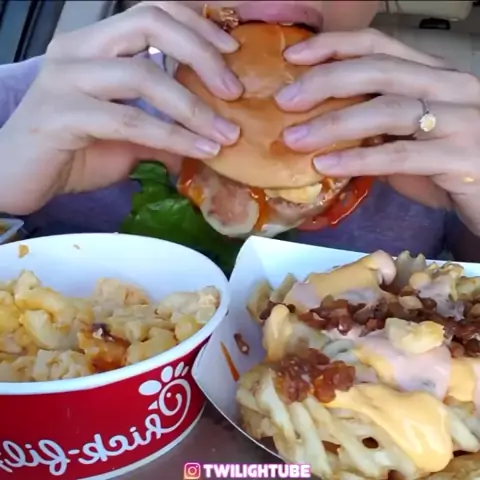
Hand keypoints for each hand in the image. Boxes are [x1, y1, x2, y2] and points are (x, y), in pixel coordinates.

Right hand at [0, 1, 241, 214]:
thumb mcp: (130, 137)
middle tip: (234, 90)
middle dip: (201, 55)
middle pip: (149, 23)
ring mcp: (66, 78)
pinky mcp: (62, 113)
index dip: (195, 27)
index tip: (230, 53)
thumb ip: (164, 129)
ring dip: (193, 107)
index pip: (151, 12)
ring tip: (226, 133)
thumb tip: (208, 138)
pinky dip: (171, 136)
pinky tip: (200, 149)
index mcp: (95, 44)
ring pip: (143, 75)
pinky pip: (129, 120)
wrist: (21, 177)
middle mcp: (78, 49)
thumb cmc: (72, 151)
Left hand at [275, 29, 479, 234]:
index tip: (293, 57)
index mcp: (433, 74)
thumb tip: (315, 126)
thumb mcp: (404, 137)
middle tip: (284, 100)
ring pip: (389, 109)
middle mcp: (450, 86)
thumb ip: (371, 126)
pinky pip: (400, 155)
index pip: (380, 45)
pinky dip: (359, 160)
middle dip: (325, 82)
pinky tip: (326, 166)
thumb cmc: (445, 164)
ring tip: (294, 138)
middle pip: (379, 70)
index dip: (334, 46)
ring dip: (334, 123)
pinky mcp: (461, 157)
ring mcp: (461, 119)